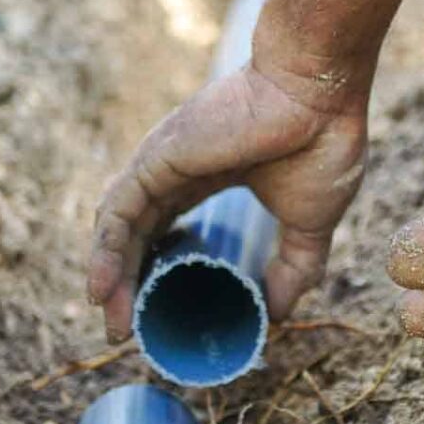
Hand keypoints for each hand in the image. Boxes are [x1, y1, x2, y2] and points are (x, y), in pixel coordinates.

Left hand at [87, 64, 366, 341]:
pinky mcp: (157, 158)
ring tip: (114, 325)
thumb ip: (295, 266)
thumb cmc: (321, 142)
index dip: (160, 269)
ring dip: (112, 277)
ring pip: (120, 227)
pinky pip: (118, 212)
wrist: (320, 92)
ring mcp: (163, 162)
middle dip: (129, 284)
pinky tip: (102, 289)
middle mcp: (177, 170)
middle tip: (127, 331)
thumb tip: (279, 313)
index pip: (169, 229)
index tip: (161, 311)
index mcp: (210, 177)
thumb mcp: (310, 222)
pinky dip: (105, 251)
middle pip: (138, 234)